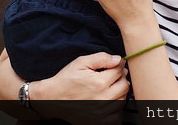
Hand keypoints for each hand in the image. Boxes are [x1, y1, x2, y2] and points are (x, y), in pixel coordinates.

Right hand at [0, 49, 128, 123]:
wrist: (52, 98)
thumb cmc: (66, 79)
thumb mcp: (81, 62)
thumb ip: (101, 58)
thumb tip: (118, 59)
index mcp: (99, 82)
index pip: (119, 70)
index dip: (118, 64)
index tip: (114, 64)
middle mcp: (103, 98)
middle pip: (125, 85)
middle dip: (120, 77)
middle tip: (112, 74)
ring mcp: (102, 111)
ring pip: (122, 99)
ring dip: (119, 91)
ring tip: (108, 86)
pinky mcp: (99, 120)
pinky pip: (117, 114)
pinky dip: (115, 107)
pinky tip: (108, 100)